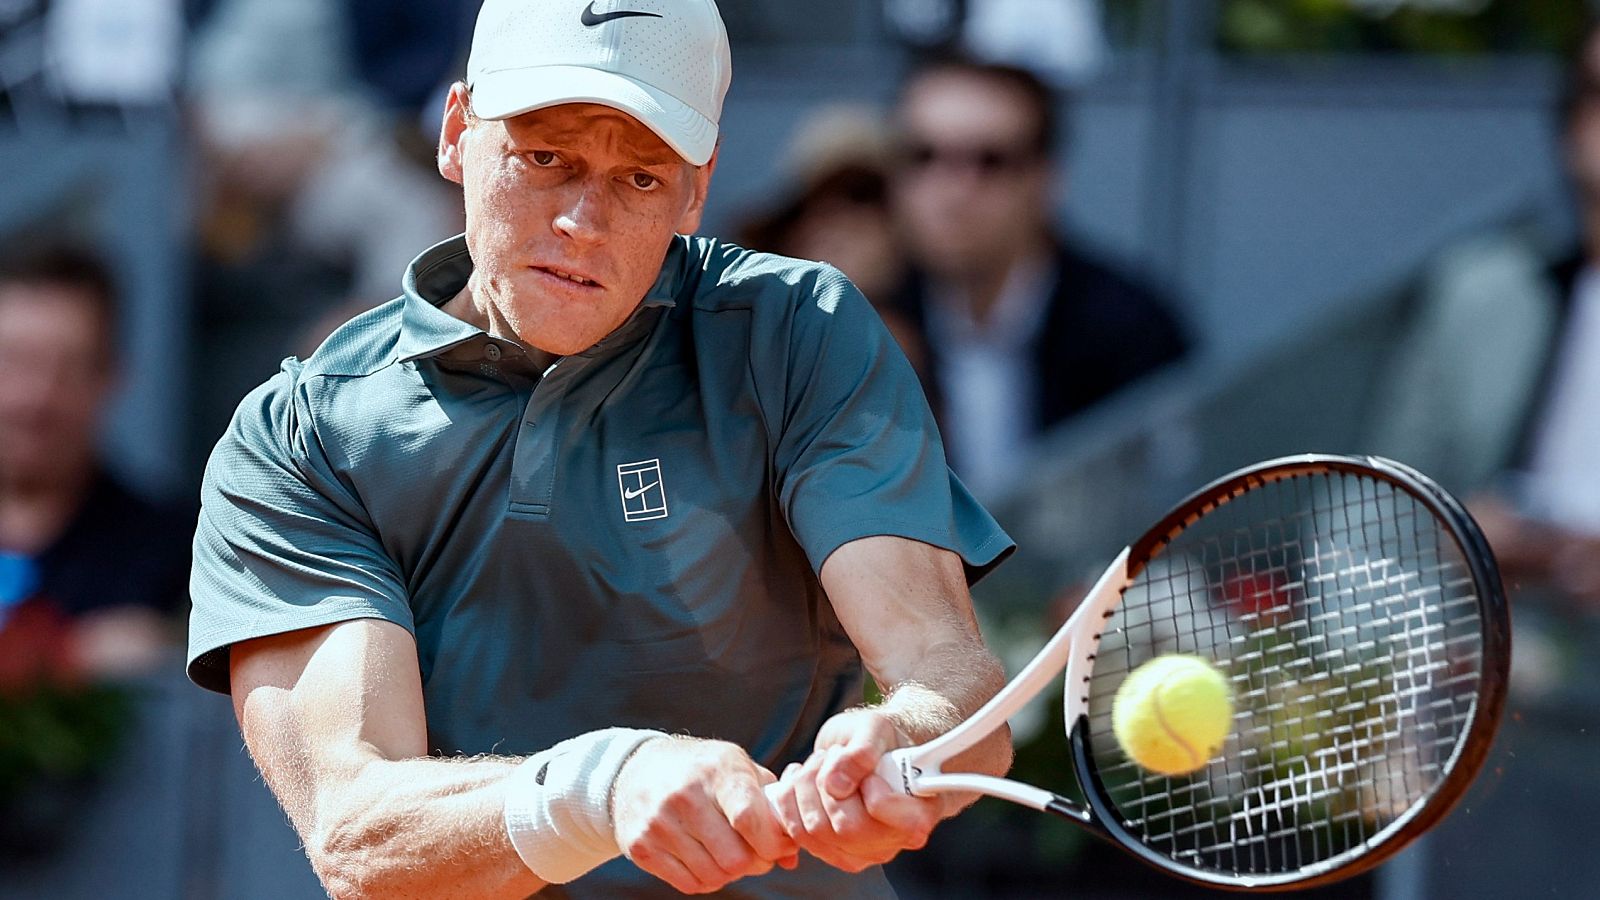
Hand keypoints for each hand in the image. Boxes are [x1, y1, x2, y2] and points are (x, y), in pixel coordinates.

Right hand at [611, 737, 798, 893]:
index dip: (772, 843)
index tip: (779, 845)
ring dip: (730, 873)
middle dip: (755, 863)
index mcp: (717, 770)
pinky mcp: (641, 847)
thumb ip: (770, 806)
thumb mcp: (738, 769)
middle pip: (735, 858)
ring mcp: (659, 823)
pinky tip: (706, 859)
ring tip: (730, 854)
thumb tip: (792, 854)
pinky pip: (690, 884)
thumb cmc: (702, 770)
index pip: (748, 819)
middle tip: (756, 854)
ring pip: (714, 876)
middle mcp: (684, 795)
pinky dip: (706, 879)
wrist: (637, 769)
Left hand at [767, 708, 938, 872]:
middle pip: (845, 827)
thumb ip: (862, 752)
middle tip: (836, 756)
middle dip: (827, 782)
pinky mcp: (834, 852)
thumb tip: (836, 783)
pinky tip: (801, 779)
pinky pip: (798, 834)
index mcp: (920, 811)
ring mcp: (864, 852)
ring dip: (806, 787)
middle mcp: (895, 840)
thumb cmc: (881, 740)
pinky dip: (790, 801)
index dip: (872, 790)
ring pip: (815, 830)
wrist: (869, 749)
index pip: (888, 816)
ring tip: (821, 764)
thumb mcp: (875, 729)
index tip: (870, 772)